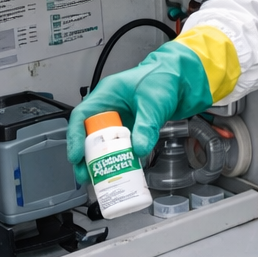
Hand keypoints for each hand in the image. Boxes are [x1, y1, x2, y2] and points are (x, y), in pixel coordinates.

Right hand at [67, 41, 212, 183]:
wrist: (182, 80)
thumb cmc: (163, 79)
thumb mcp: (153, 103)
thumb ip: (146, 126)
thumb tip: (139, 150)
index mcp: (106, 94)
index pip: (82, 117)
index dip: (75, 137)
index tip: (76, 156)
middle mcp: (108, 107)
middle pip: (88, 133)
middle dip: (85, 156)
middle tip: (86, 174)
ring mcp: (119, 119)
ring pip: (102, 142)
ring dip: (100, 160)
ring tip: (98, 178)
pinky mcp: (130, 128)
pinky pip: (119, 145)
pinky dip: (118, 158)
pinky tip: (119, 170)